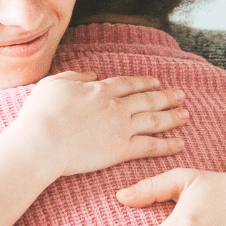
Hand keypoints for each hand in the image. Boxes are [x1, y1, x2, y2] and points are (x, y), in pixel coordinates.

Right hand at [9, 71, 187, 177]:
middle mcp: (115, 106)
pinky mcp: (121, 150)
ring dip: (172, 117)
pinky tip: (180, 143)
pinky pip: (150, 146)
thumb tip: (92, 75)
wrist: (41, 141)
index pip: (128, 83)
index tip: (156, 82)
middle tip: (180, 95)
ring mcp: (121, 128)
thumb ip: (75, 77)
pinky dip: (167, 145)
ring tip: (186, 115)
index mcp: (99, 89)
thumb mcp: (53, 84)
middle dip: (166, 97)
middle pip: (147, 99)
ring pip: (154, 120)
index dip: (144, 82)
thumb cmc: (40, 113)